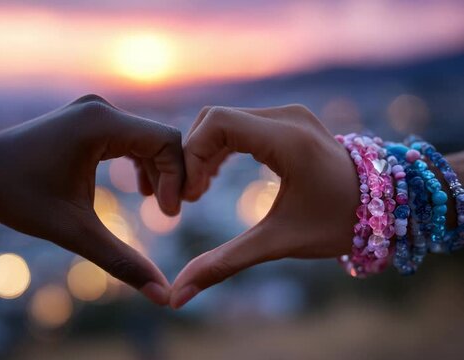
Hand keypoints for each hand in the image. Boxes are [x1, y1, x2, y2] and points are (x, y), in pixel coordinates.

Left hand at [0, 95, 184, 304]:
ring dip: (157, 171)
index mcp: (101, 124)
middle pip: (160, 139)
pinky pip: (130, 138)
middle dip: (170, 176)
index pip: (166, 142)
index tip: (166, 215)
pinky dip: (140, 162)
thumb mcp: (72, 230)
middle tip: (166, 214)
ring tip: (154, 205)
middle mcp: (101, 110)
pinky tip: (140, 190)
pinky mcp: (87, 120)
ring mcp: (94, 112)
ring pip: (146, 139)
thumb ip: (121, 260)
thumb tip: (162, 296)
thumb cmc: (19, 196)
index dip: (177, 178)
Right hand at [170, 105, 359, 308]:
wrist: (385, 210)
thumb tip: (178, 296)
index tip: (189, 196)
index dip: (191, 156)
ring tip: (199, 192)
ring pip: (222, 120)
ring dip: (203, 154)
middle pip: (213, 119)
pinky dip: (218, 149)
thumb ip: (225, 263)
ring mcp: (288, 116)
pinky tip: (213, 179)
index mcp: (289, 139)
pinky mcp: (286, 122)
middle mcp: (287, 117)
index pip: (217, 124)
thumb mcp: (278, 242)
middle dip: (192, 157)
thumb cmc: (337, 226)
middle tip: (190, 198)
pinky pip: (238, 125)